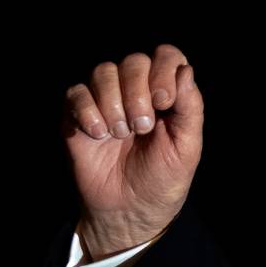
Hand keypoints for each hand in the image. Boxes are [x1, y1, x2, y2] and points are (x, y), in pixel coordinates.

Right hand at [60, 43, 203, 259]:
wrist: (130, 211)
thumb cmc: (163, 178)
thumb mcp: (187, 147)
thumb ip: (190, 107)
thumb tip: (186, 70)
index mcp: (166, 94)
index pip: (166, 56)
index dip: (164, 70)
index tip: (164, 102)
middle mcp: (136, 92)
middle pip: (133, 61)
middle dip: (137, 91)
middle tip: (141, 126)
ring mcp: (106, 102)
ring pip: (103, 72)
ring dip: (112, 102)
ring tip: (120, 134)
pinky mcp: (79, 117)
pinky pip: (76, 93)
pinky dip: (86, 110)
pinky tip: (98, 135)